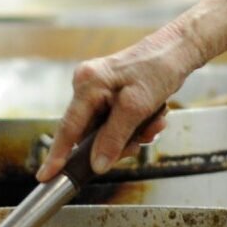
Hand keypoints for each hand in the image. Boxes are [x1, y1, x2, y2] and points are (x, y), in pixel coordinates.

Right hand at [35, 23, 204, 180]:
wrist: (180, 50)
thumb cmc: (159, 68)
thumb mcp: (137, 107)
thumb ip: (114, 138)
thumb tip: (97, 164)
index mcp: (87, 83)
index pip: (68, 127)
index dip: (58, 155)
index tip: (46, 177)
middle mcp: (88, 85)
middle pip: (91, 133)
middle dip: (118, 143)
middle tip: (139, 142)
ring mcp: (100, 90)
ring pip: (107, 131)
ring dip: (132, 135)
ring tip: (154, 124)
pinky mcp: (113, 94)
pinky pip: (118, 122)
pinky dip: (136, 126)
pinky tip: (153, 119)